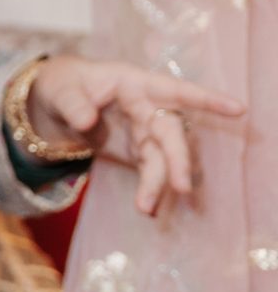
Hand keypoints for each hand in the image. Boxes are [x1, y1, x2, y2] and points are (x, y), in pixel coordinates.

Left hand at [25, 53, 244, 215]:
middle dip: (178, 159)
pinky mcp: (138, 151)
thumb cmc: (62, 85)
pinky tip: (146, 208)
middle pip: (170, 132)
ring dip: (159, 182)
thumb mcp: (59, 89)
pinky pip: (150, 171)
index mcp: (133, 83)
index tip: (237, 109)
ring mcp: (145, 131)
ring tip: (146, 207)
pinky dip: (150, 189)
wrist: (54, 104)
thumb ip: (72, 104)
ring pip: (162, 157)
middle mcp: (146, 107)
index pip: (174, 89)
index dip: (206, 99)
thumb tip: (86, 120)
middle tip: (181, 186)